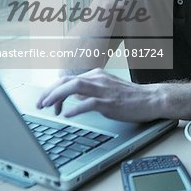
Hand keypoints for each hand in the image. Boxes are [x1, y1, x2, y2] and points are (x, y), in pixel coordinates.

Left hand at [36, 68, 161, 121]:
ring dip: (58, 96)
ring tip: (48, 106)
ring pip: (75, 87)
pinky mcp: (110, 102)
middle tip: (40, 104)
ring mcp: (104, 90)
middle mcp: (99, 79)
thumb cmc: (130, 96)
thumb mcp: (107, 89)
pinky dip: (76, 108)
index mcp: (97, 75)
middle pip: (68, 80)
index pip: (68, 79)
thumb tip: (74, 97)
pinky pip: (89, 103)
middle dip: (50, 91)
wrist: (150, 99)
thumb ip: (91, 91)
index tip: (47, 101)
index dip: (54, 90)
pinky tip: (68, 114)